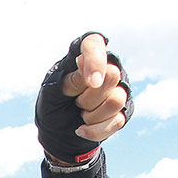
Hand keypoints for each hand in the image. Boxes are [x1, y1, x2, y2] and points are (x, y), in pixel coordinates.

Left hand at [36, 32, 132, 164]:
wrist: (57, 134)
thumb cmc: (53, 106)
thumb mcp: (52, 94)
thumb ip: (69, 80)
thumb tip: (87, 68)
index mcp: (82, 58)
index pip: (93, 43)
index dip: (95, 60)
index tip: (92, 82)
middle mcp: (106, 68)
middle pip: (112, 76)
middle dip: (88, 97)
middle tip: (75, 102)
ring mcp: (119, 89)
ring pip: (117, 100)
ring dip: (92, 114)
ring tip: (80, 113)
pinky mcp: (124, 110)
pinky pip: (117, 120)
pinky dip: (95, 130)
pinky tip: (82, 128)